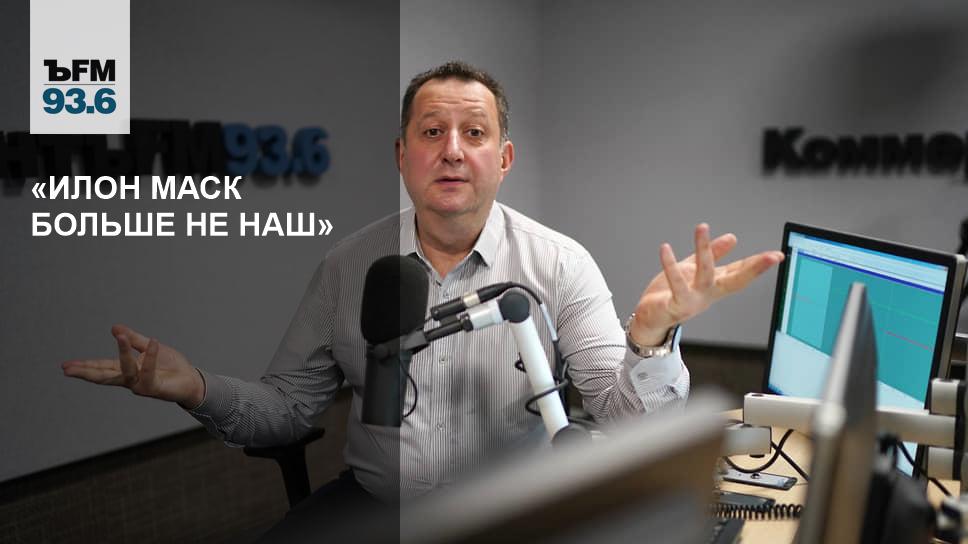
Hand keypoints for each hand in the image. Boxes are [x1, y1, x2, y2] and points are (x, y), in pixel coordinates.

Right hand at [61, 324, 204, 408]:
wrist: (190, 379)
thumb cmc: (170, 366)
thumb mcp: (149, 347)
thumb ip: (133, 339)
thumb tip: (115, 327)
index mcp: (126, 370)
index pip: (101, 367)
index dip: (84, 366)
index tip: (65, 366)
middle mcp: (130, 379)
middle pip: (104, 376)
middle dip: (86, 372)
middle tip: (67, 369)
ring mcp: (141, 385)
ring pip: (127, 370)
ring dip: (123, 352)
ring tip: (120, 336)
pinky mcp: (155, 388)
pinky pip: (150, 372)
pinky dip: (152, 357)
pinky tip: (154, 343)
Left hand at [629, 223, 784, 345]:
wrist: (650, 318)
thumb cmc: (671, 295)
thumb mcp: (693, 270)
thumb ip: (712, 255)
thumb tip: (732, 238)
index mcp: (714, 285)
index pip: (741, 271)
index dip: (759, 264)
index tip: (778, 255)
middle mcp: (708, 294)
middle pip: (735, 280)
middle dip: (754, 269)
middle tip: (770, 256)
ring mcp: (694, 300)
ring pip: (705, 274)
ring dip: (704, 250)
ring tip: (702, 227)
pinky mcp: (676, 304)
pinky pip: (675, 283)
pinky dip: (670, 265)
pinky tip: (665, 249)